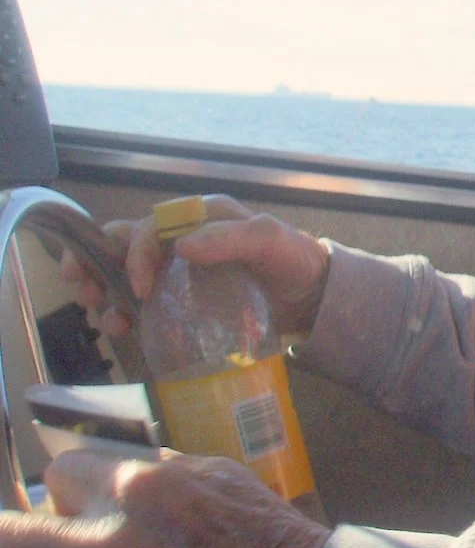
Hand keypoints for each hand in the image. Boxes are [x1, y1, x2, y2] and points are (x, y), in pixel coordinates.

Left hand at [0, 450, 329, 547]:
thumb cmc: (267, 537)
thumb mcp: (216, 473)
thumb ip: (154, 471)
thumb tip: (116, 472)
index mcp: (136, 487)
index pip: (59, 473)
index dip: (64, 488)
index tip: (75, 503)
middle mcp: (101, 542)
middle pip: (2, 535)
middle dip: (4, 536)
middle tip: (17, 546)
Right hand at [62, 194, 329, 339]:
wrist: (315, 297)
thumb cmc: (294, 260)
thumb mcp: (270, 240)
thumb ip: (230, 237)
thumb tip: (181, 246)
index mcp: (199, 218)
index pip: (149, 227)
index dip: (135, 254)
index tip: (142, 289)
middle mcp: (183, 239)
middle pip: (122, 244)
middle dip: (94, 264)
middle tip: (85, 292)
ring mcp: (180, 271)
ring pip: (124, 273)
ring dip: (104, 291)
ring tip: (102, 316)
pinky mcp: (183, 299)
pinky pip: (142, 302)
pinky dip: (123, 312)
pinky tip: (121, 330)